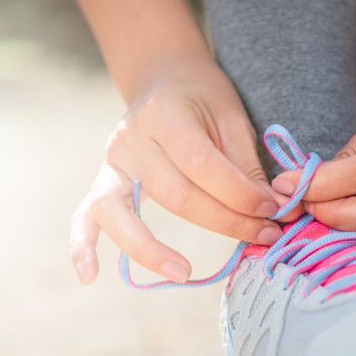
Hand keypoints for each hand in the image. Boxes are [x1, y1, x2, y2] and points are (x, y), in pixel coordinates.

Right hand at [70, 56, 297, 284]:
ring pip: (121, 211)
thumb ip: (246, 164)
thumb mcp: (231, 116)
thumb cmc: (202, 98)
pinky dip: (82, 245)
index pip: (202, 166)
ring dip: (149, 248)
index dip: (240, 194)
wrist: (164, 79)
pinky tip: (88, 276)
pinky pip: (86, 215)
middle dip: (223, 221)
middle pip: (174, 194)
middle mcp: (131, 139)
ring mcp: (111, 161)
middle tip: (262, 237)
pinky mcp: (103, 180)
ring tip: (183, 273)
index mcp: (164, 114)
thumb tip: (273, 210)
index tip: (273, 211)